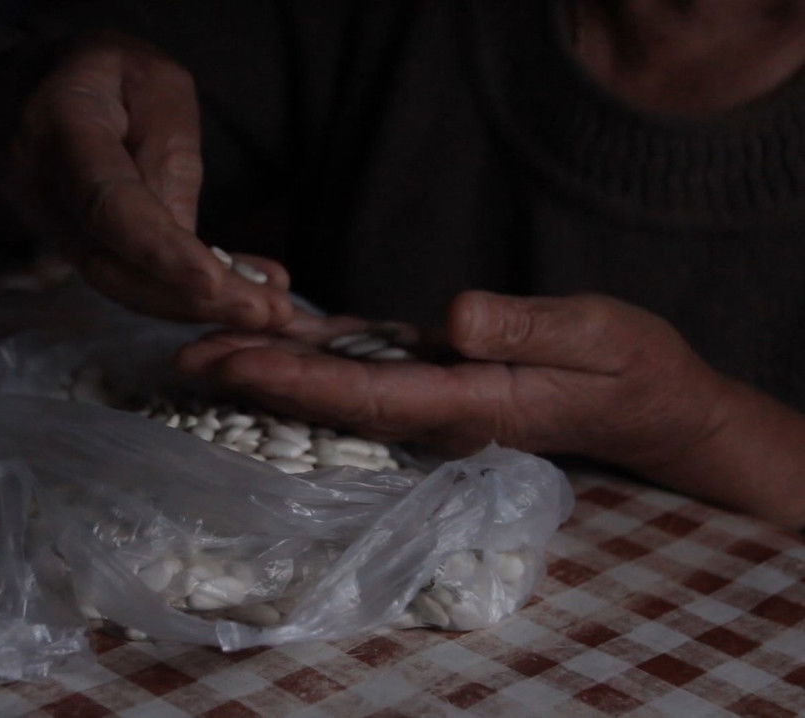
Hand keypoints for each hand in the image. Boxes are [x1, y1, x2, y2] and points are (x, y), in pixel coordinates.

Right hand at [1, 31, 293, 328]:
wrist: (59, 87)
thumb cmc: (115, 75)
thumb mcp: (158, 84)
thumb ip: (170, 154)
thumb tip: (188, 245)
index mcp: (60, 126)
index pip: (107, 204)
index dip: (158, 251)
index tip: (215, 284)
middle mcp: (38, 186)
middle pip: (111, 264)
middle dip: (191, 298)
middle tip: (269, 311)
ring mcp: (47, 225)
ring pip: (119, 284)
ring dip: (194, 306)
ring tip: (267, 308)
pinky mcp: (71, 248)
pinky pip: (127, 279)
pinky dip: (184, 294)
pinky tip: (242, 295)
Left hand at [178, 291, 804, 527]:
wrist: (646, 403)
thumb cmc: (630, 368)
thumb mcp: (596, 338)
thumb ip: (525, 333)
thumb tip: (453, 319)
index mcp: (464, 404)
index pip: (363, 396)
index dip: (293, 381)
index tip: (233, 363)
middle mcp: (431, 410)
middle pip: (327, 400)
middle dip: (255, 381)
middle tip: (183, 356)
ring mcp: (426, 398)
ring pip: (332, 386)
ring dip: (268, 369)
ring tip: (201, 349)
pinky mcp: (429, 377)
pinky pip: (358, 366)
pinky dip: (308, 353)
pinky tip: (265, 336)